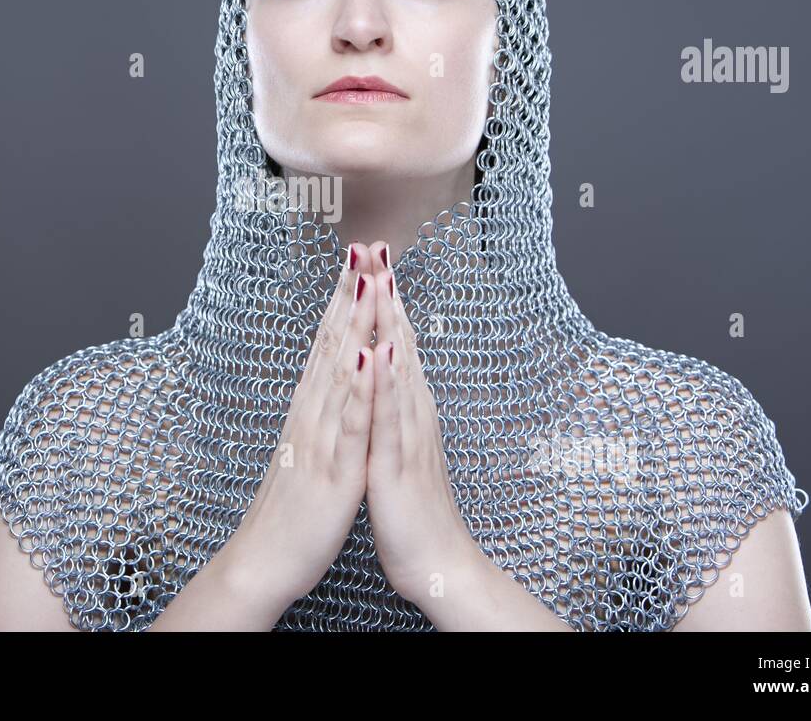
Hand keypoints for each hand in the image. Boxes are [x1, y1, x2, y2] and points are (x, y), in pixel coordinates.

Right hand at [223, 241, 378, 611]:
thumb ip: (319, 407)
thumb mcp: (309, 443)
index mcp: (311, 406)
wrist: (264, 558)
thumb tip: (332, 373)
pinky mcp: (333, 467)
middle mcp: (312, 411)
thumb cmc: (291, 503)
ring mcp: (321, 436)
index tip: (361, 255)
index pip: (331, 339)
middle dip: (352, 291)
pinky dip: (359, 387)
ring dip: (356, 323)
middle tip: (366, 244)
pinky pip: (348, 422)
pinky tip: (369, 356)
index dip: (346, 295)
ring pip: (341, 370)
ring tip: (369, 279)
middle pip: (334, 340)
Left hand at [362, 240, 484, 603]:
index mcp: (406, 409)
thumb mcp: (400, 448)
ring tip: (379, 279)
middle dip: (386, 294)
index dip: (383, 300)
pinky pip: (390, 418)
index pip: (394, 343)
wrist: (438, 564)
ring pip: (398, 369)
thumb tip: (390, 377)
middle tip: (377, 245)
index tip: (371, 258)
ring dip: (388, 322)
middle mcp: (412, 413)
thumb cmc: (415, 510)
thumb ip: (397, 411)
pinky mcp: (397, 463)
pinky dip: (385, 382)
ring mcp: (408, 435)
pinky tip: (380, 350)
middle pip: (400, 342)